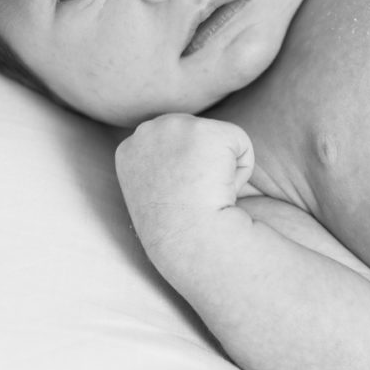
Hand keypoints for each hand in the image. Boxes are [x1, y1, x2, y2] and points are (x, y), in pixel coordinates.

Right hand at [115, 113, 254, 268]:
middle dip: (200, 165)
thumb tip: (186, 160)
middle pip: (192, 136)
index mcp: (128, 148)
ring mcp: (176, 127)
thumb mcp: (150, 197)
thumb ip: (160, 169)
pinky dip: (241, 170)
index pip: (168, 146)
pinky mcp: (208, 130)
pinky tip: (223, 189)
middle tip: (193, 198)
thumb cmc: (175, 234)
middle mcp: (147, 130)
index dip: (181, 174)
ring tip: (206, 194)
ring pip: (216, 139)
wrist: (189, 242)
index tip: (179, 197)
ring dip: (220, 168)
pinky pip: (241, 144)